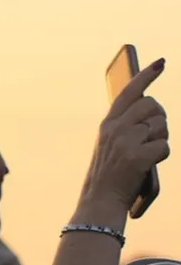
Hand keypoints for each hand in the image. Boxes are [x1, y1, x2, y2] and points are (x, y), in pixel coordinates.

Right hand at [81, 58, 168, 212]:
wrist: (100, 202)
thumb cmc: (111, 176)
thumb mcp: (111, 145)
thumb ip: (126, 126)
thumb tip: (153, 111)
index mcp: (108, 124)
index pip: (129, 92)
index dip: (146, 76)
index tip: (160, 63)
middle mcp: (115, 128)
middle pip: (152, 106)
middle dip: (160, 118)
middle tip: (155, 133)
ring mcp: (125, 141)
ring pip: (161, 126)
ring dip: (161, 139)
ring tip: (147, 154)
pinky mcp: (137, 156)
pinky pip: (164, 146)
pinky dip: (161, 156)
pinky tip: (148, 165)